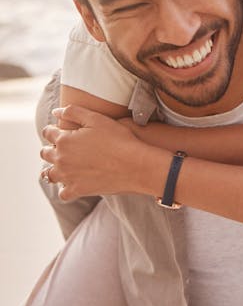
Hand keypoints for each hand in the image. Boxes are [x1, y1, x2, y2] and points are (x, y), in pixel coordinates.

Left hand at [40, 104, 165, 200]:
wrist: (134, 165)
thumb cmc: (118, 139)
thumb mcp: (97, 118)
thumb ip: (73, 112)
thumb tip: (56, 112)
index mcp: (64, 140)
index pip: (48, 133)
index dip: (53, 130)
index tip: (60, 131)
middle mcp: (60, 159)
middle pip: (45, 153)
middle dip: (51, 148)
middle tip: (63, 147)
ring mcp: (67, 177)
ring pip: (49, 174)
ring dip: (54, 169)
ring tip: (65, 166)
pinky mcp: (77, 190)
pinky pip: (63, 193)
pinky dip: (66, 188)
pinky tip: (74, 182)